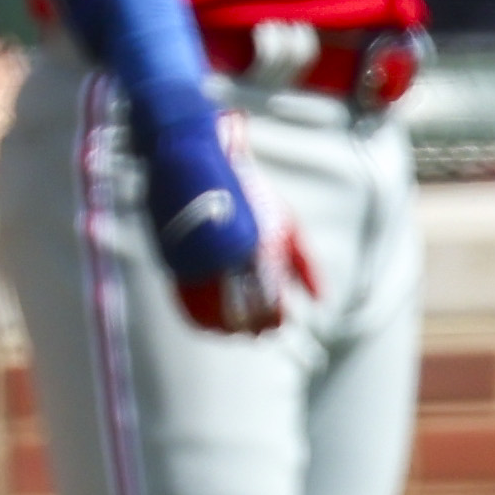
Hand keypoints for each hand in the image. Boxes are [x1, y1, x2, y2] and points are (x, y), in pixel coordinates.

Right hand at [144, 108, 314, 338]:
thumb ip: (303, 264)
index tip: (278, 325)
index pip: (270, 304)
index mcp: (260, 251)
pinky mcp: (175, 258)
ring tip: (235, 330)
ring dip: (226, 327)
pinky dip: (198, 319)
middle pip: (243, 312)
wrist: (197, 161)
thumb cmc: (250, 195)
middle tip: (258, 332)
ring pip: (214, 313)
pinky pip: (185, 302)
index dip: (274, 321)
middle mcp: (230, 258)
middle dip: (253, 326)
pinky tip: (209, 324)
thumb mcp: (286, 223)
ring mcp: (200, 258)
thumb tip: (320, 301)